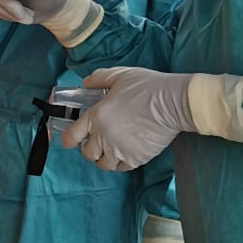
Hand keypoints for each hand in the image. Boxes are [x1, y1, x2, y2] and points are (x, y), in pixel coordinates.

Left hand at [62, 67, 195, 171]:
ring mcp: (120, 150)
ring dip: (104, 158)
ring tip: (110, 150)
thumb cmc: (147, 87)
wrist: (173, 103)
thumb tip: (86, 84)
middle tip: (95, 143)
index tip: (70, 141)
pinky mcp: (137, 159)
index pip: (72, 135)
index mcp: (96, 116)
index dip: (69, 140)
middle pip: (88, 153)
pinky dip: (121, 163)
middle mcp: (104, 136)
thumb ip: (98, 79)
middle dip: (89, 149)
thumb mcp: (118, 75)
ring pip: (104, 164)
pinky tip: (125, 153)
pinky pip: (122, 168)